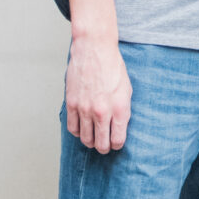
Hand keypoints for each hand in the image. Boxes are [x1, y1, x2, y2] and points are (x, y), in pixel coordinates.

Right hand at [66, 36, 132, 153]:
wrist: (94, 50)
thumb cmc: (112, 68)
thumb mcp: (127, 90)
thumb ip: (123, 111)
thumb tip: (119, 128)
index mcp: (119, 108)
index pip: (118, 140)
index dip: (117, 145)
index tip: (116, 143)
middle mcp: (102, 111)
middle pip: (101, 144)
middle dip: (103, 148)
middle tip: (104, 146)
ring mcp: (85, 109)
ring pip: (85, 139)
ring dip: (90, 141)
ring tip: (93, 138)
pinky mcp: (71, 104)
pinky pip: (72, 128)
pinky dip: (77, 132)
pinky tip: (82, 128)